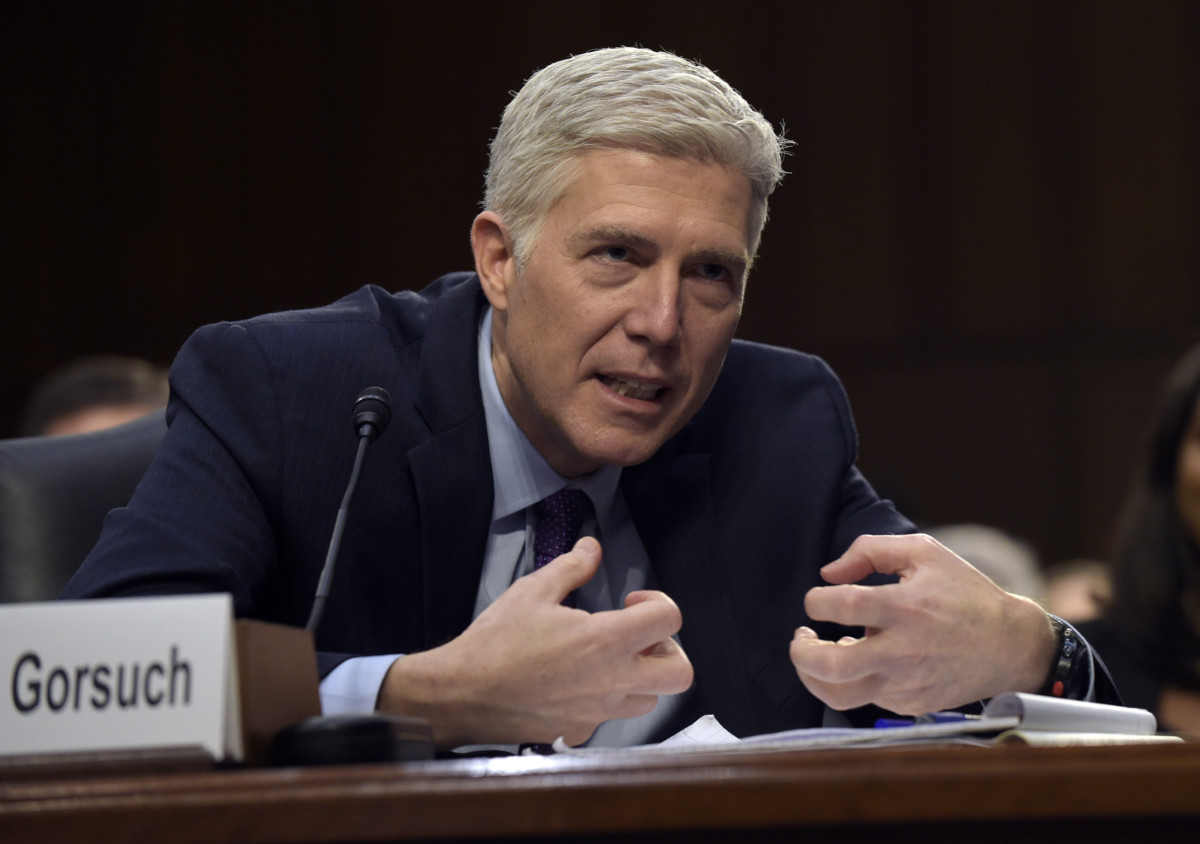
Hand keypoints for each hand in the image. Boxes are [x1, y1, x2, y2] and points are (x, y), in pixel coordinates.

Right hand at [377, 536, 692, 747]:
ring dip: (640, 677)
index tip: (630, 603)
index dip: (658, 604)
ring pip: (650, 699)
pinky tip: (576, 683)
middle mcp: (612, 681)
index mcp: (605, 640)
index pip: (670, 620)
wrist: (462, 695)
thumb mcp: (533, 590)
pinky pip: (610, 718)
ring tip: (607, 659)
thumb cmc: (496, 642)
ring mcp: (598, 712)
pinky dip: (605, 701)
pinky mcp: (580, 731)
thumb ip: (571, 567)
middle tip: (636, 637)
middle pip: (680, 673)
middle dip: (666, 649)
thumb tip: (592, 547)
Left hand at [789, 534, 1055, 714]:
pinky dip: (849, 682)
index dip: (815, 601)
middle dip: (800, 652)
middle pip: (831, 665)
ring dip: (813, 676)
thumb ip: (870, 550)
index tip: (818, 599)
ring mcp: (906, 684)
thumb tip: (829, 573)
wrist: (1010, 645)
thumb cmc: (964, 593)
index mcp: (905, 608)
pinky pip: (864, 699)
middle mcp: (902, 651)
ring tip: (814, 654)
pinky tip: (855, 661)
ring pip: (839, 696)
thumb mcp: (924, 553)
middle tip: (800, 636)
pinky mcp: (910, 705)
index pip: (840, 605)